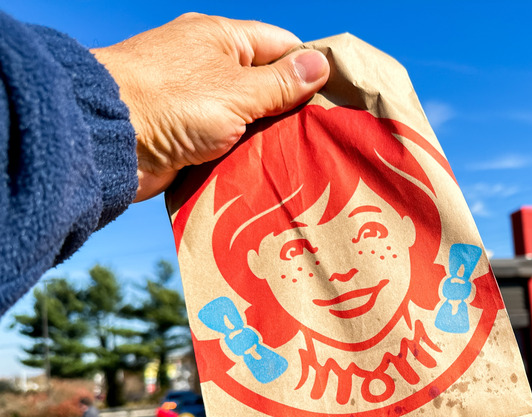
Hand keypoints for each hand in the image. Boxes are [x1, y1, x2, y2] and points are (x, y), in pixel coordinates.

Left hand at [91, 13, 329, 201]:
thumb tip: (320, 65)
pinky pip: (225, 140)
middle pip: (265, 83)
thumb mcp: (238, 91)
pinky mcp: (183, 133)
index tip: (336, 98)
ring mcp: (194, 100)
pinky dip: (242, 153)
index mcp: (222, 39)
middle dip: (291, 109)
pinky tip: (267, 169)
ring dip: (267, 136)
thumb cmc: (172, 103)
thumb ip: (281, 83)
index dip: (310, 68)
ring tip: (302, 158)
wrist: (103, 139)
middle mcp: (208, 65)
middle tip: (323, 135)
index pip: (281, 45)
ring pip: (247, 116)